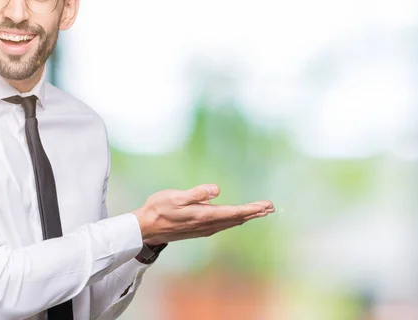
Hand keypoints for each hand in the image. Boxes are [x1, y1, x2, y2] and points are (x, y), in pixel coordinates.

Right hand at [131, 184, 273, 245]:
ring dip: (246, 217)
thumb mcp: (175, 197)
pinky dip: (234, 220)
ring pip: (230, 223)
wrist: (146, 228)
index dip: (251, 209)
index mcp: (203, 215)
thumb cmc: (158, 208)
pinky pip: (222, 225)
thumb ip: (196, 193)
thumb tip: (217, 189)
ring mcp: (203, 228)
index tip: (266, 206)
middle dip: (254, 213)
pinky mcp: (198, 229)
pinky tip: (236, 218)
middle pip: (236, 219)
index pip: (233, 213)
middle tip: (271, 208)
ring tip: (259, 212)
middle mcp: (206, 224)